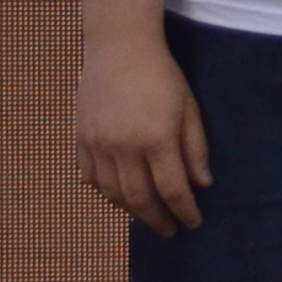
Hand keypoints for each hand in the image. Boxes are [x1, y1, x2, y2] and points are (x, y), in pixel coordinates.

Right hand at [76, 31, 208, 234]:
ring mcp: (97, 145)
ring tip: (148, 218)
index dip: (184, 211)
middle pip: (140, 199)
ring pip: (112, 193)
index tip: (193, 224)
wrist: (119, 49)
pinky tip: (119, 199)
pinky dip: (105, 194)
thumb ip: (195, 148)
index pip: (172, 189)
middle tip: (170, 231)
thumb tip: (201, 185)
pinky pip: (90, 178)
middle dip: (157, 220)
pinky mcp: (80, 140)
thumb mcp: (189, 109)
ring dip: (131, 211)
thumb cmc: (162, 77)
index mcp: (156, 139)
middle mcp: (123, 147)